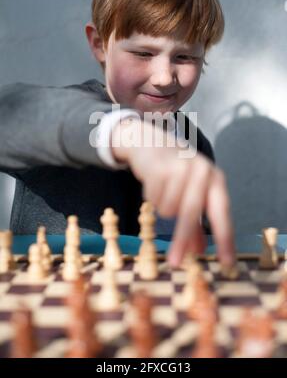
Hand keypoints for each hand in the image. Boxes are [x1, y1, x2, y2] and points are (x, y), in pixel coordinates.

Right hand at [112, 118, 234, 267]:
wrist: (151, 141)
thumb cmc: (175, 171)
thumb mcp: (191, 193)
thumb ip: (196, 222)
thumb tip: (199, 250)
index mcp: (215, 179)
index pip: (222, 213)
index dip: (224, 239)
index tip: (226, 263)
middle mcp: (202, 171)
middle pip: (191, 214)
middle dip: (181, 239)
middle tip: (175, 262)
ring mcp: (181, 166)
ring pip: (168, 209)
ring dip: (162, 207)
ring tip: (163, 190)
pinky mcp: (160, 166)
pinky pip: (153, 199)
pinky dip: (151, 197)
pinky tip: (153, 182)